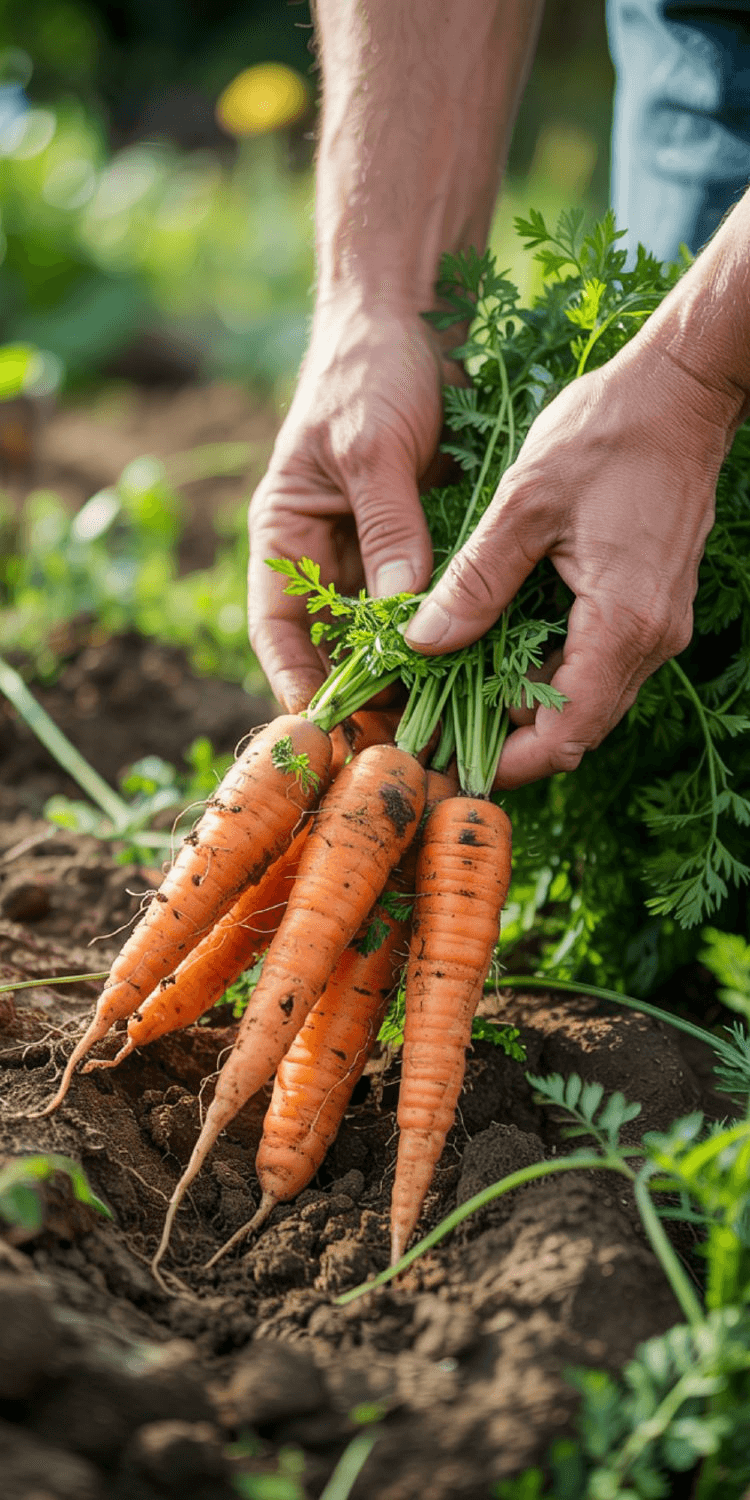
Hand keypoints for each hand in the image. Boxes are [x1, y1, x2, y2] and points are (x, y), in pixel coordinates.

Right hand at [248, 297, 450, 711]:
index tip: (326, 728)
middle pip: (338, 648)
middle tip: (402, 744)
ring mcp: (381, 555)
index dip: (297, 681)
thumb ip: (388, 526)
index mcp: (287, 537)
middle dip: (366, 697)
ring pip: (390, 637)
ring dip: (415, 678)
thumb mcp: (371, 447)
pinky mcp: (428, 547)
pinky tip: (482, 673)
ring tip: (446, 724)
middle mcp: (330, 557)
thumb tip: (403, 609)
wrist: (415, 318)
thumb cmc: (368, 371)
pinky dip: (454, 637)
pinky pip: (437, 605)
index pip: (279, 629)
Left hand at [405, 340, 733, 785]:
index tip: (445, 759)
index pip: (564, 737)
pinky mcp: (649, 607)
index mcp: (621, 624)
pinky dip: (545, 671)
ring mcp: (655, 626)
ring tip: (450, 693)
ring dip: (523, 706)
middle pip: (576, 730)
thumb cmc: (608, 432)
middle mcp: (649, 640)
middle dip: (506, 741)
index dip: (505, 762)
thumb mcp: (524, 503)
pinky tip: (493, 649)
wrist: (683, 391)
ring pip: (585, 699)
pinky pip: (595, 664)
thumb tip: (422, 642)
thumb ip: (475, 581)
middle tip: (434, 731)